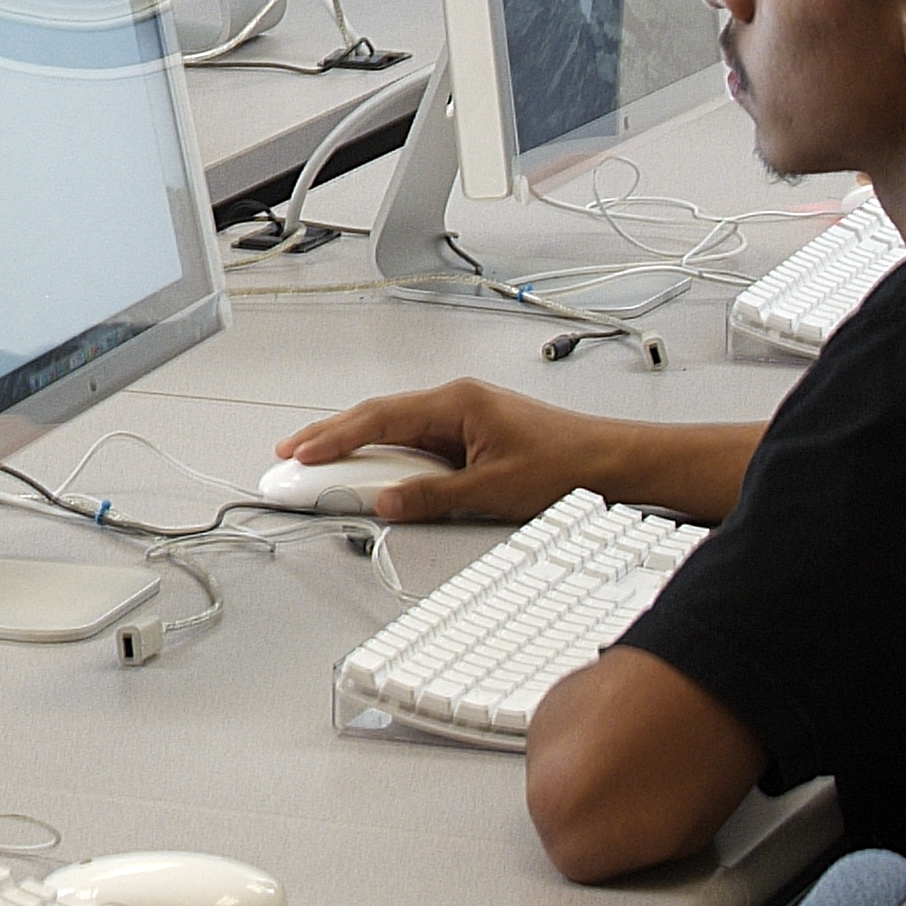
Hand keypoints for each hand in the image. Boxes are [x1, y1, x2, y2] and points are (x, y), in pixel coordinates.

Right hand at [277, 379, 757, 526]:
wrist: (615, 463)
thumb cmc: (568, 465)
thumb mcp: (493, 490)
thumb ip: (432, 496)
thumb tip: (386, 503)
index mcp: (456, 402)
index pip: (380, 418)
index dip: (334, 438)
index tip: (300, 456)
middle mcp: (456, 403)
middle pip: (378, 417)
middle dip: (331, 438)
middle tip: (290, 457)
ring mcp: (463, 418)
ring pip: (395, 429)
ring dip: (358, 448)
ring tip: (320, 469)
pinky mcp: (472, 436)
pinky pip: (417, 443)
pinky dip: (388, 457)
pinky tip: (373, 475)